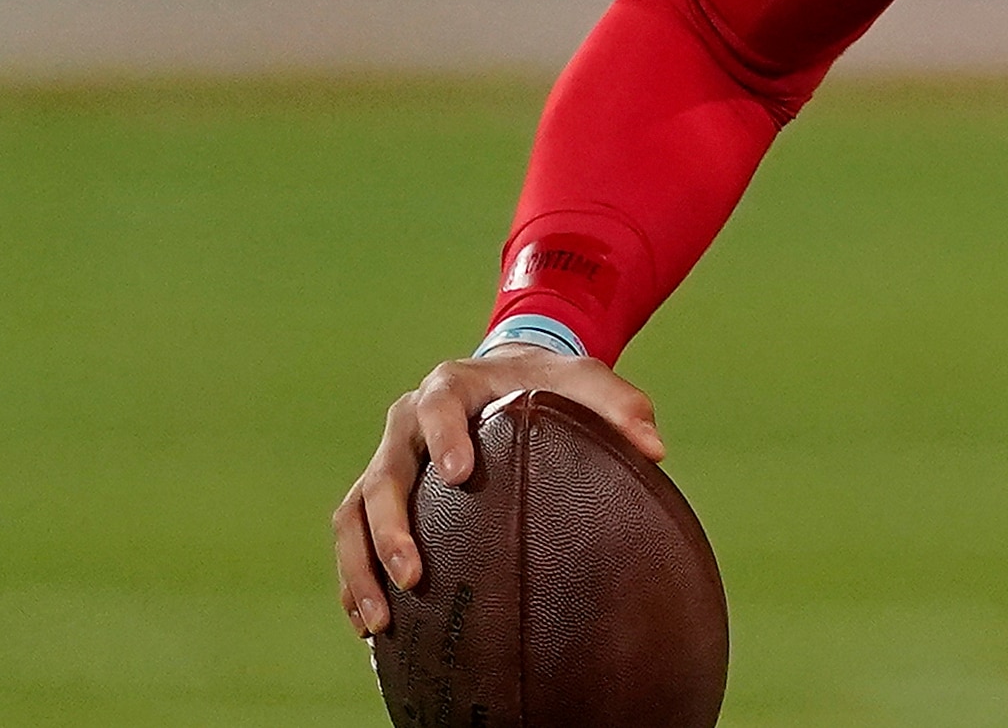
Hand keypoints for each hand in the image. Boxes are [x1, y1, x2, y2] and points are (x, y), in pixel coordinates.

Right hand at [333, 348, 663, 635]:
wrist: (507, 379)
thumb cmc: (548, 386)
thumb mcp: (585, 382)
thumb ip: (619, 406)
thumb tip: (656, 449)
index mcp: (452, 387)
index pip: (437, 405)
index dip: (443, 436)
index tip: (458, 475)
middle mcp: (407, 423)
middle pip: (383, 472)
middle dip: (391, 526)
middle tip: (413, 574)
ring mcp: (387, 461)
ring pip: (353, 513)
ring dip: (362, 567)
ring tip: (381, 621)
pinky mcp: (376, 497)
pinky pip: (352, 538)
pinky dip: (355, 581)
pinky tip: (370, 628)